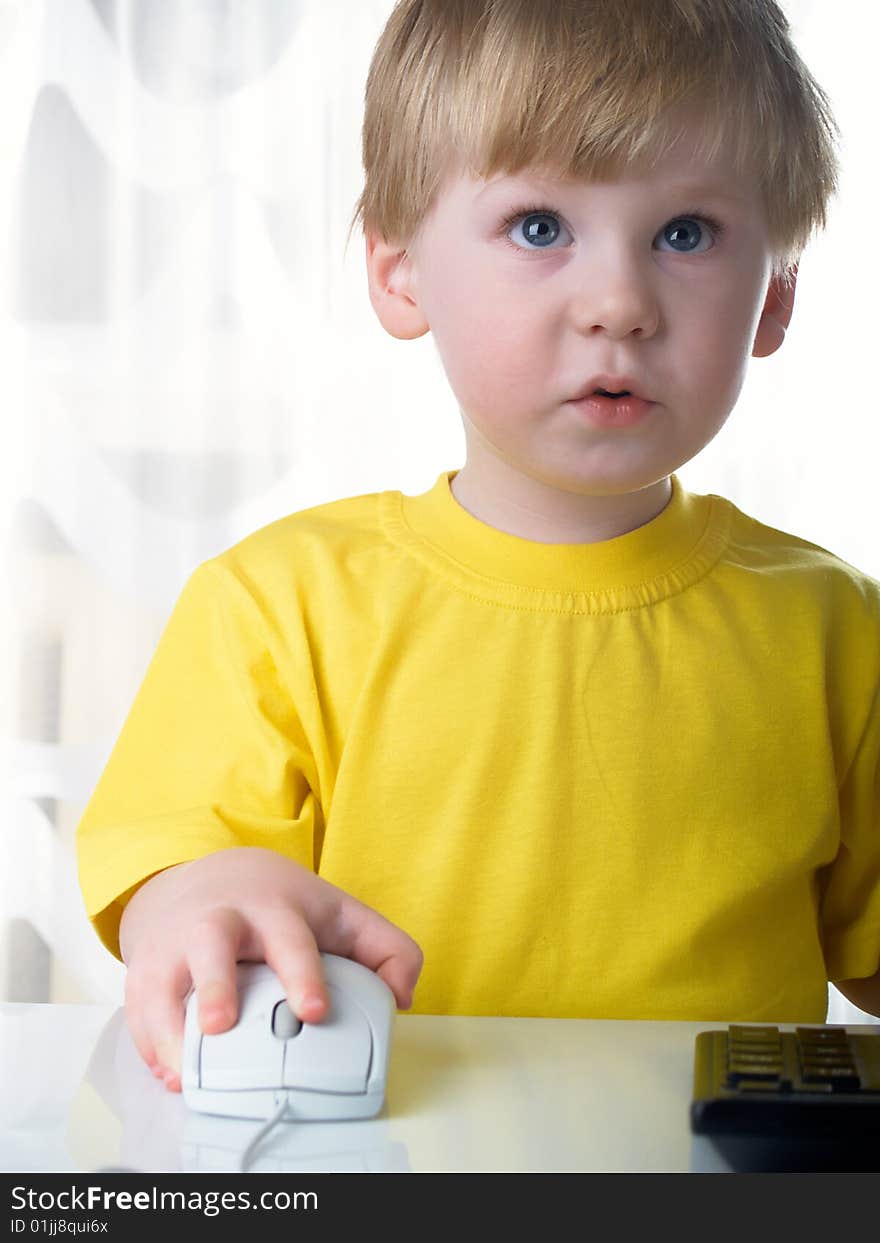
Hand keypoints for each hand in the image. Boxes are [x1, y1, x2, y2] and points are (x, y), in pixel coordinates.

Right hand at [118, 846, 422, 1091]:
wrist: (210, 875)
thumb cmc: (279, 907)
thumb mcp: (337, 914)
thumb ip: (385, 948)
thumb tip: (402, 994)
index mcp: (272, 909)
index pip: (290, 938)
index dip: (302, 974)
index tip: (314, 1011)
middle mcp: (219, 922)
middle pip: (212, 946)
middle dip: (216, 986)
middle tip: (222, 1025)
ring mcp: (176, 946)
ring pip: (163, 981)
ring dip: (168, 1025)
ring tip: (183, 1068)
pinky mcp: (145, 972)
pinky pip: (138, 1011)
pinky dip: (149, 1045)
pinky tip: (169, 1073)